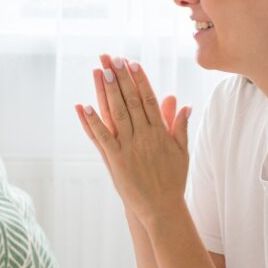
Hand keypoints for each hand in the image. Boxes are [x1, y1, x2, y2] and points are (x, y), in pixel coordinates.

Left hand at [75, 54, 191, 224]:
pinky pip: (102, 137)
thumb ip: (181, 127)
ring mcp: (128, 148)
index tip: (132, 63)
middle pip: (131, 101)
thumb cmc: (172, 181)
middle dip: (121, 78)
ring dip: (107, 92)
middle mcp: (144, 136)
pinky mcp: (115, 160)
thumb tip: (184, 105)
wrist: (162, 209)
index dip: (140, 80)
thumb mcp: (181, 152)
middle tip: (112, 58)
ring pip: (117, 114)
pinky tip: (83, 106)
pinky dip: (92, 122)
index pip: (149, 99)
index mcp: (160, 133)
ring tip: (101, 71)